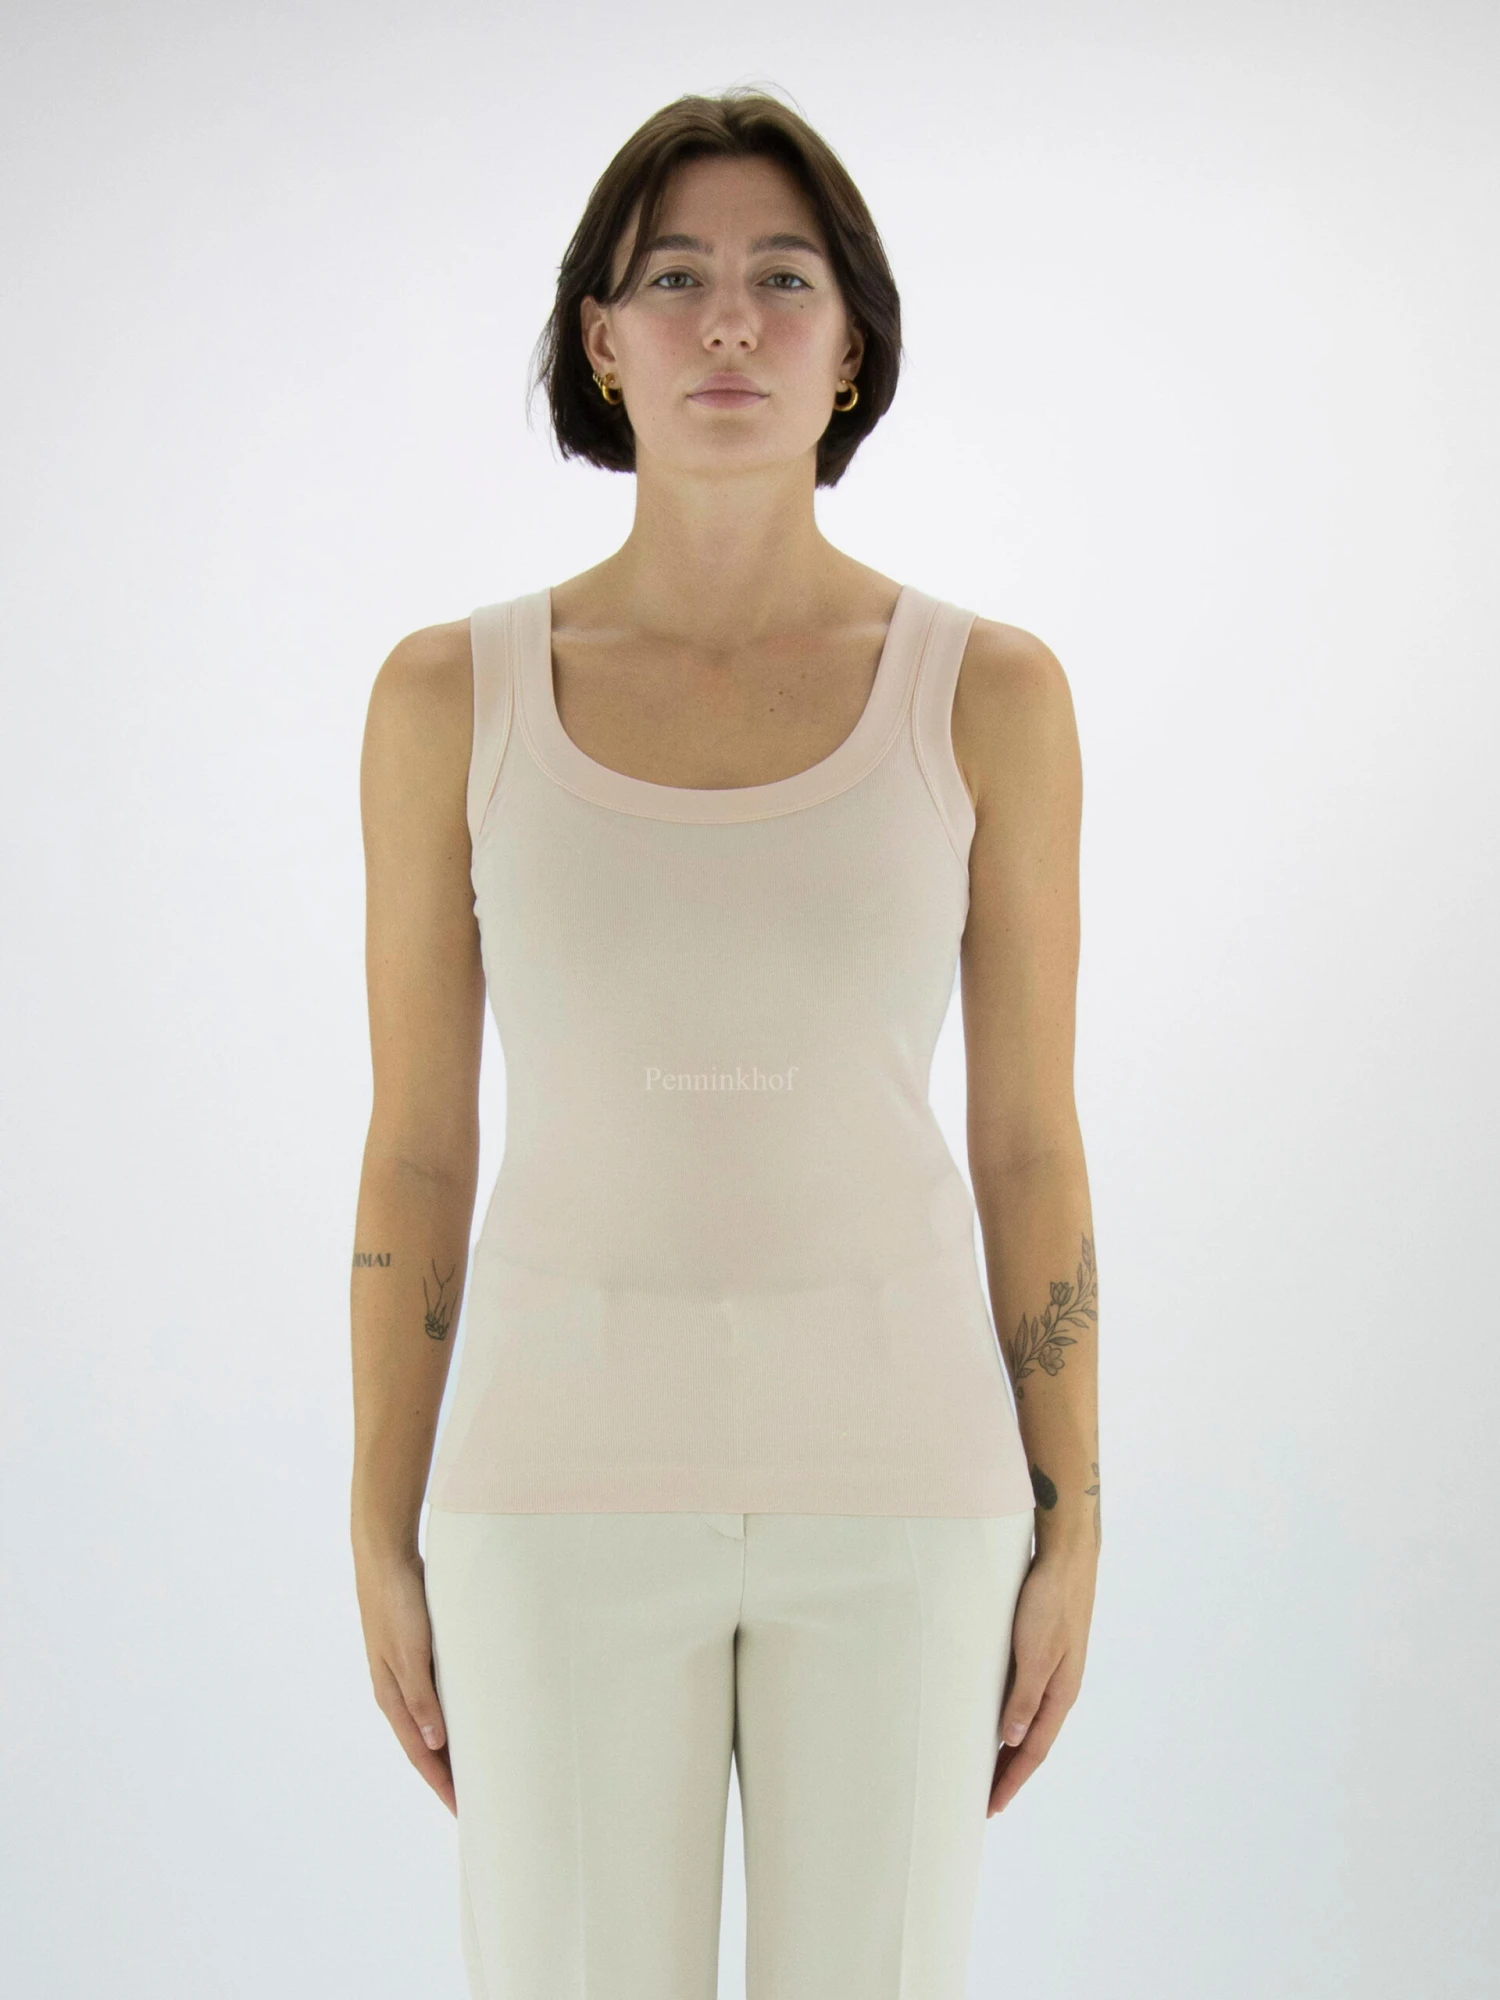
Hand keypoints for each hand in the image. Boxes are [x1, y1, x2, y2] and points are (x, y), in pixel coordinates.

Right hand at [352, 1539, 454, 1813]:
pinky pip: (438, 1692)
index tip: (465, 1812)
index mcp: (392, 1696)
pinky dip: (453, 1712)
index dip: (442, 1784)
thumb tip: (435, 1745)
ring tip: (479, 1764)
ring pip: (433, 1719)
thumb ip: (421, 1699)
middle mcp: (398, 1689)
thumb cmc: (397, 1602)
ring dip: (452, 1743)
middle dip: (448, 1773)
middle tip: (479, 1798)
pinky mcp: (417, 1650)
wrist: (385, 1555)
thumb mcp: (410, 1653)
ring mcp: (406, 1670)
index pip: (422, 1754)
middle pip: (427, 1743)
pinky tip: (471, 1713)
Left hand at [988, 1537, 1096, 1815]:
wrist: (1066, 1556)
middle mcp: (1058, 1687)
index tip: (990, 1807)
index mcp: (1061, 1693)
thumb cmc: (1050, 1601)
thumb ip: (1025, 1697)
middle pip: (1031, 1742)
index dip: (1011, 1780)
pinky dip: (1008, 1716)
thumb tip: (1014, 1741)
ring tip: (986, 1767)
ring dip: (1008, 1746)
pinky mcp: (1041, 1649)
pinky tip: (995, 1717)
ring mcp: (1051, 1669)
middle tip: (984, 1799)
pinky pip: (1022, 1695)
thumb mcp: (1035, 1652)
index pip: (1033, 1751)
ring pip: (1027, 1720)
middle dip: (1009, 1772)